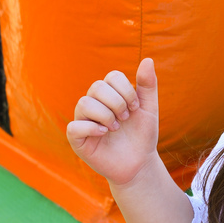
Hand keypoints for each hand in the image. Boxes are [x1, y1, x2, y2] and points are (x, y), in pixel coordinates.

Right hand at [66, 58, 159, 184]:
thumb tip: (147, 59)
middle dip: (117, 102)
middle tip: (126, 118)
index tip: (135, 108)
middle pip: (97, 87)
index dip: (126, 90)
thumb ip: (148, 85)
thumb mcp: (149, 108)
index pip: (112, 77)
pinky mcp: (77, 139)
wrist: (140, 162)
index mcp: (109, 94)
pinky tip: (104, 134)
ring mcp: (83, 120)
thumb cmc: (142, 135)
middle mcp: (94, 104)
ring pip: (84, 103)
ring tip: (116, 128)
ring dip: (106, 115)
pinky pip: (74, 126)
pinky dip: (91, 128)